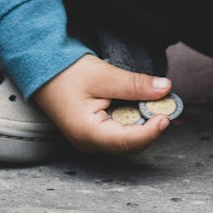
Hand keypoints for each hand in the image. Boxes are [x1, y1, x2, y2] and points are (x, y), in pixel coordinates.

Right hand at [33, 55, 173, 153]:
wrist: (42, 69)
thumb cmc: (65, 73)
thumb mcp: (103, 75)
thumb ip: (134, 84)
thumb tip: (164, 89)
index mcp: (88, 134)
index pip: (127, 141)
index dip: (151, 130)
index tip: (167, 114)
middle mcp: (90, 143)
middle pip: (130, 142)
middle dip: (152, 125)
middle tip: (169, 105)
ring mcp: (92, 139)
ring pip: (128, 137)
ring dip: (145, 121)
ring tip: (160, 102)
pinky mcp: (95, 130)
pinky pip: (121, 129)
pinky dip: (135, 117)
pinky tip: (144, 103)